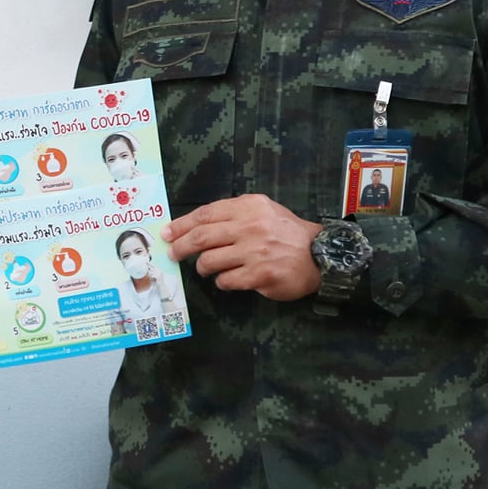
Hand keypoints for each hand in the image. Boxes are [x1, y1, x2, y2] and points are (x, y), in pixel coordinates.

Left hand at [161, 195, 323, 301]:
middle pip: (201, 237)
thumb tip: (194, 226)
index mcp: (248, 206)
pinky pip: (226, 280)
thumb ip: (233, 214)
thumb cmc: (286, 232)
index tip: (167, 233)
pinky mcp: (259, 275)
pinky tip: (227, 279)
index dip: (181, 225)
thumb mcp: (263, 211)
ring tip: (206, 268)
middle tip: (172, 255)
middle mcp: (250, 226)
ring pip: (209, 261)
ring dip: (202, 267)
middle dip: (180, 247)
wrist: (320, 255)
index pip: (205, 214)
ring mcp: (254, 251)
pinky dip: (221, 281)